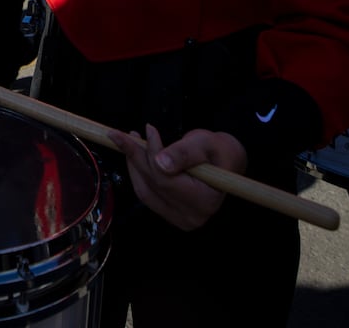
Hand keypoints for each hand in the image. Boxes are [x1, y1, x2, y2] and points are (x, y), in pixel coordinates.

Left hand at [108, 126, 247, 230]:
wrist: (225, 163)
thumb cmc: (219, 151)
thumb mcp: (205, 144)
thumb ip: (184, 153)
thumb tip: (160, 162)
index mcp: (204, 201)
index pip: (166, 180)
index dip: (152, 153)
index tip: (147, 129)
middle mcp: (191, 216)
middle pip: (153, 185)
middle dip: (136, 157)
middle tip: (123, 134)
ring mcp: (179, 218)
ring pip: (144, 190)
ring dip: (132, 165)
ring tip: (127, 141)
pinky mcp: (169, 214)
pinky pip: (146, 193)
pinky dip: (138, 173)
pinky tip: (134, 155)